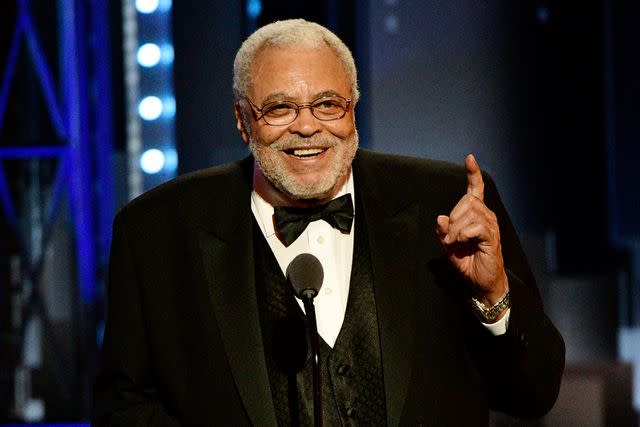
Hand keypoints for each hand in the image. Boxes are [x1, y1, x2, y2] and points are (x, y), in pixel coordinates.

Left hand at [435, 154, 507, 305]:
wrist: (480, 282)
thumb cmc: (467, 261)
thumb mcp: (449, 244)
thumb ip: (443, 230)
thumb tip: (441, 218)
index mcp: (476, 214)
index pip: (476, 189)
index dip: (472, 174)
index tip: (469, 158)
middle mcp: (486, 215)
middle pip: (465, 201)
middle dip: (451, 220)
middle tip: (449, 239)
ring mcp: (490, 225)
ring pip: (468, 213)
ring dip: (455, 230)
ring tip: (455, 243)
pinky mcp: (491, 236)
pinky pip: (474, 226)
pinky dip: (462, 235)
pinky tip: (462, 243)